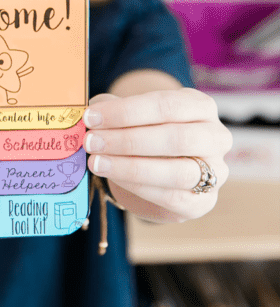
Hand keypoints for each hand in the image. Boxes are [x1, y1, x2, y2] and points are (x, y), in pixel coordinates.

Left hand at [84, 89, 232, 222]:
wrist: (161, 167)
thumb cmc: (145, 132)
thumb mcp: (132, 114)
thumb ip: (112, 111)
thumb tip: (89, 113)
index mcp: (200, 106)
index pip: (166, 105)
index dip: (126, 111)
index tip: (92, 117)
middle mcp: (216, 137)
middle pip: (176, 138)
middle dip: (128, 140)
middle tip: (92, 142)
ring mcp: (216, 172)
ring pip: (179, 172)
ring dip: (131, 168)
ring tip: (97, 162)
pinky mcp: (204, 201)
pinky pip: (173, 198)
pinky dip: (139, 188)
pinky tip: (114, 178)